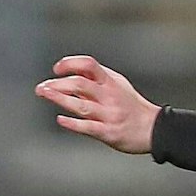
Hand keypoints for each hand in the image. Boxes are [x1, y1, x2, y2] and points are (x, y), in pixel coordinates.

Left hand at [36, 56, 158, 154]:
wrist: (153, 129)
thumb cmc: (131, 106)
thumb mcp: (116, 85)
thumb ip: (95, 79)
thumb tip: (70, 72)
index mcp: (110, 82)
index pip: (88, 64)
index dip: (70, 63)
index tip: (57, 69)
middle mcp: (109, 96)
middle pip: (80, 84)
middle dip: (57, 84)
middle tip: (42, 87)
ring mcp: (108, 115)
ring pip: (81, 105)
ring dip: (60, 99)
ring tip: (44, 94)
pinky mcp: (108, 132)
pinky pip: (88, 127)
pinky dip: (72, 123)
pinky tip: (60, 119)